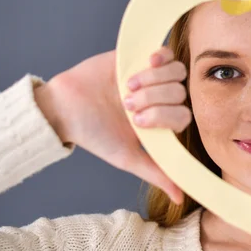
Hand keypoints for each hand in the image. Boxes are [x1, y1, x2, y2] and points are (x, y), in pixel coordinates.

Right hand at [40, 47, 190, 202]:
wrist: (67, 106)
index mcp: (162, 120)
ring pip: (176, 73)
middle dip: (154, 99)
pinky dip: (160, 58)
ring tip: (127, 87)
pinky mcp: (141, 58)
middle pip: (180, 93)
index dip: (164, 116)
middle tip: (127, 104)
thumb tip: (180, 197)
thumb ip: (156, 173)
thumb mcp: (128, 157)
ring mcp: (153, 77)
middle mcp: (161, 98)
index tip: (137, 121)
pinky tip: (144, 64)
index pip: (183, 115)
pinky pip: (166, 53)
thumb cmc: (97, 134)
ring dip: (153, 80)